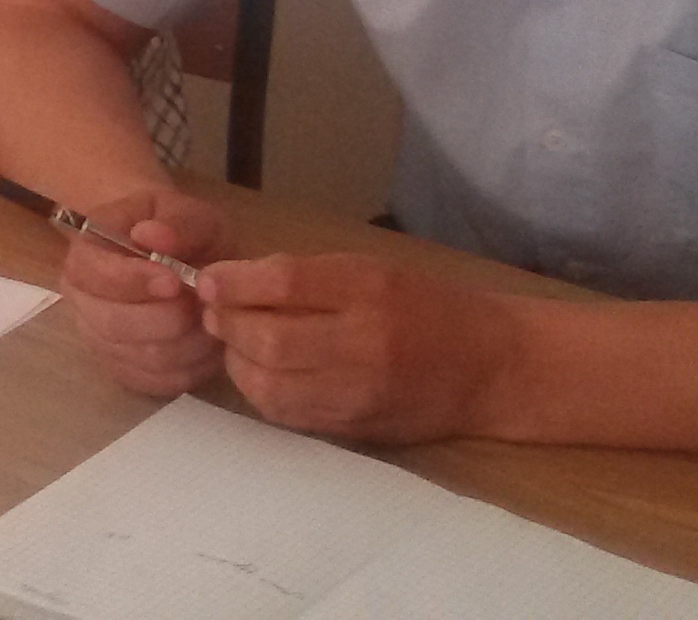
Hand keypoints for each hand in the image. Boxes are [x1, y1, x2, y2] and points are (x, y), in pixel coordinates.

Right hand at [58, 186, 232, 395]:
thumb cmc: (176, 230)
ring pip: (139, 357)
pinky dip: (188, 366)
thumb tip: (150, 235)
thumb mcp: (184, 210)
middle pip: (113, 324)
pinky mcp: (125, 371)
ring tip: (209, 318)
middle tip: (201, 302)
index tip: (174, 280)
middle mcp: (81, 302)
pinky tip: (204, 342)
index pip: (92, 275)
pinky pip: (155, 382)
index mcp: (85, 255)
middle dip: (166, 316)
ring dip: (185, 341)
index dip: (132, 281)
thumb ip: (173, 221)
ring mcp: (100, 341)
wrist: (179, 256)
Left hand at [200, 251, 520, 443]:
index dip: (234, 281)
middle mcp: (364, 343)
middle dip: (228, 324)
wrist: (489, 367)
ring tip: (234, 343)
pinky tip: (260, 374)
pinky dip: (261, 393)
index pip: (284, 283)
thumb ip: (305, 276)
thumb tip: (231, 280)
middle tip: (214, 313)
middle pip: (270, 338)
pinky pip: (287, 414)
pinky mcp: (355, 427)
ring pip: (270, 384)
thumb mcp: (371, 271)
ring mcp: (359, 392)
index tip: (208, 279)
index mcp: (369, 289)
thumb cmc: (426, 306)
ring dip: (237, 362)